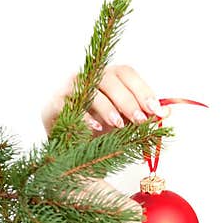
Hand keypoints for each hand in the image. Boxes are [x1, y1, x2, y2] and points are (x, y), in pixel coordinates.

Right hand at [41, 63, 170, 136]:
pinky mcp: (54, 104)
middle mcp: (89, 78)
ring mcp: (69, 89)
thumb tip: (168, 111)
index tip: (156, 110)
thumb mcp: (128, 125)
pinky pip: (67, 105)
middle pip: (109, 78)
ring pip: (89, 89)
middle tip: (140, 120)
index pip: (126, 73)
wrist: (74, 149)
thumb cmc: (103, 132)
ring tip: (119, 125)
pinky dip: (84, 117)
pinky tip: (97, 128)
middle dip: (127, 100)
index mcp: (109, 78)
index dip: (142, 89)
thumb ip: (145, 116)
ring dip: (107, 107)